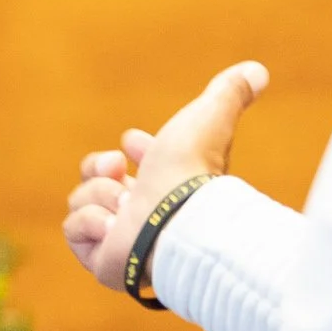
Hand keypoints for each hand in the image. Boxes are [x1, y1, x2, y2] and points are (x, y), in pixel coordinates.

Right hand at [63, 62, 268, 293]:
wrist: (176, 220)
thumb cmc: (193, 171)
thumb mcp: (209, 118)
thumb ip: (230, 92)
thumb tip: (258, 70)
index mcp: (162, 184)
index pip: (134, 163)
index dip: (127, 148)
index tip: (132, 142)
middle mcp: (140, 212)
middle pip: (97, 179)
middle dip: (101, 166)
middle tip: (116, 166)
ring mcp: (118, 237)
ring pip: (82, 198)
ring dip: (101, 194)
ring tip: (124, 204)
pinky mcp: (101, 260)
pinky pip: (73, 228)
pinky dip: (91, 222)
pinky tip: (114, 225)